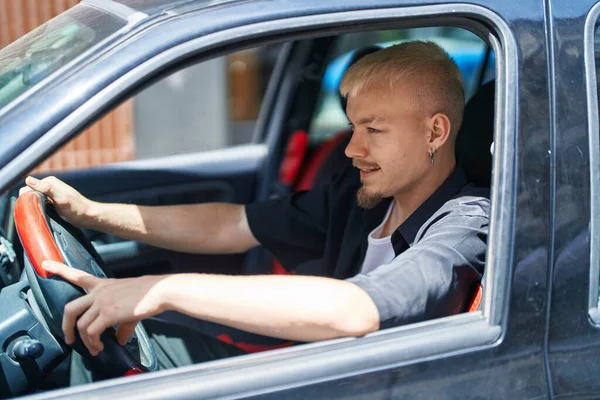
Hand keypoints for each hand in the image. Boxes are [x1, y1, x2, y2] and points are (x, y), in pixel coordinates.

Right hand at [20, 176, 93, 227]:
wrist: (89, 216)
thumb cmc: (77, 209)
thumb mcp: (61, 198)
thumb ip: (47, 189)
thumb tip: (28, 180)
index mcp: (49, 181)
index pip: (27, 187)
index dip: (27, 198)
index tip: (36, 207)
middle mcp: (49, 186)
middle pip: (30, 193)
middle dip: (30, 202)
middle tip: (41, 211)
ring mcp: (50, 194)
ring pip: (34, 199)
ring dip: (34, 206)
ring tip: (43, 213)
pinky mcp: (52, 202)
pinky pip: (39, 204)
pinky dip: (39, 209)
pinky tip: (44, 214)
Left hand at [42, 260, 166, 355]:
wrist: (159, 291)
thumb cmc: (148, 296)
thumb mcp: (130, 307)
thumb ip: (122, 324)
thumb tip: (120, 340)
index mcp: (103, 285)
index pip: (77, 275)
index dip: (60, 269)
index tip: (45, 263)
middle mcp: (99, 292)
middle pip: (70, 308)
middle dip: (65, 326)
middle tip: (69, 339)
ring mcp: (102, 302)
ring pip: (80, 325)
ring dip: (86, 341)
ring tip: (95, 349)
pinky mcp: (108, 314)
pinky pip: (92, 332)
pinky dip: (94, 342)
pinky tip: (101, 346)